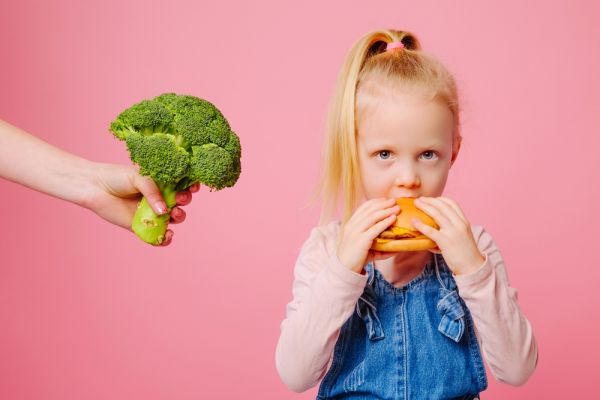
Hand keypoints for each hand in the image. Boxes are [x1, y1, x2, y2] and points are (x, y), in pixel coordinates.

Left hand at [81, 162, 198, 245]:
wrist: (94, 187)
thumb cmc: (115, 177)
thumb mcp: (138, 176)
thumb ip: (152, 191)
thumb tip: (163, 211)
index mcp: (161, 183)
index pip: (181, 185)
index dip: (190, 187)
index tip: (192, 187)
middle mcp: (158, 198)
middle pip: (181, 202)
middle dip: (185, 201)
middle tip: (179, 199)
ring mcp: (151, 213)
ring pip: (173, 219)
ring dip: (179, 217)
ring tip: (172, 214)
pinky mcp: (141, 227)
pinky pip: (157, 237)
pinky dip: (165, 239)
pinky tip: (167, 235)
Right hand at [336, 198, 399, 273]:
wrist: (344, 268)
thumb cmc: (355, 258)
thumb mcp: (364, 246)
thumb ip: (378, 244)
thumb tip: (397, 247)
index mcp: (351, 224)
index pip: (363, 207)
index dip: (375, 202)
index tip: (385, 199)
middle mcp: (352, 225)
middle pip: (370, 209)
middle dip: (383, 204)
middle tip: (394, 201)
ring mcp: (356, 232)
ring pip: (373, 216)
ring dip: (386, 210)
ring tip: (396, 208)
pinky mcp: (361, 240)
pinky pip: (375, 228)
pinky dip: (385, 222)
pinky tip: (393, 218)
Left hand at [412, 196, 484, 274]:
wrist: (472, 266)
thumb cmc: (466, 253)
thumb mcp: (463, 235)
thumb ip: (452, 228)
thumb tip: (437, 227)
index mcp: (464, 221)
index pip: (452, 203)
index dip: (440, 199)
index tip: (431, 199)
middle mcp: (459, 223)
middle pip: (442, 206)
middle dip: (429, 200)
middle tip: (419, 200)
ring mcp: (452, 232)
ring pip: (436, 214)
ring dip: (424, 206)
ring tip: (416, 204)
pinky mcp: (445, 241)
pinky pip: (430, 231)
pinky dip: (420, 225)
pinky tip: (413, 222)